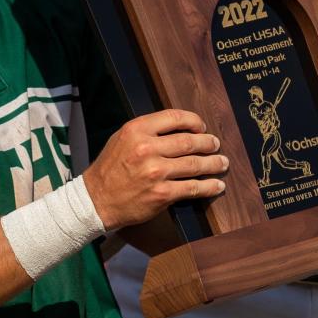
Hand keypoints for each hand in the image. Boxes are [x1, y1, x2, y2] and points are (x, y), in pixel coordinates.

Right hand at [84, 110, 227, 229]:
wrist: (96, 200)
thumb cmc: (110, 169)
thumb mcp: (122, 139)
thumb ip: (148, 131)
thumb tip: (179, 128)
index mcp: (137, 130)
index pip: (175, 117)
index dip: (194, 121)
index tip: (202, 127)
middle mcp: (147, 148)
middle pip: (190, 141)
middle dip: (208, 143)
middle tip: (216, 145)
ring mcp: (156, 172)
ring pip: (195, 164)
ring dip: (214, 163)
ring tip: (222, 163)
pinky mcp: (162, 193)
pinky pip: (193, 188)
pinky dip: (209, 186)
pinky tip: (217, 185)